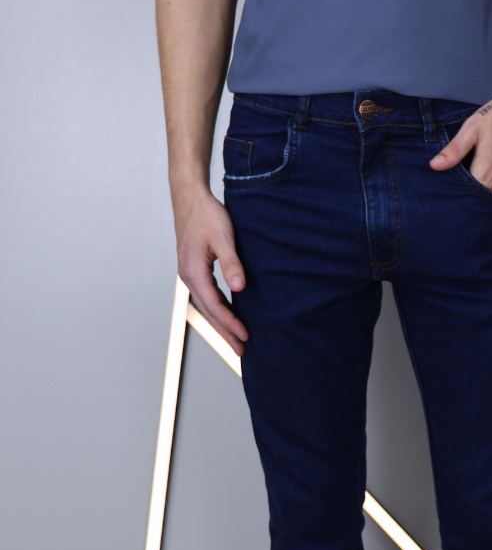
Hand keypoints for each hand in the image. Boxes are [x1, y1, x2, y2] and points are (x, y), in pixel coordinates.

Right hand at [173, 186, 248, 356]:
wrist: (190, 198)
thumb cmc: (207, 215)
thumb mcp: (223, 238)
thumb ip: (232, 263)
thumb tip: (239, 288)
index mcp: (194, 271)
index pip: (214, 305)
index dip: (230, 323)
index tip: (245, 336)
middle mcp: (188, 276)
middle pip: (208, 312)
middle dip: (225, 332)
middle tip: (241, 351)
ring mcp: (189, 274)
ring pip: (207, 306)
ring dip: (221, 323)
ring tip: (236, 339)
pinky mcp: (194, 269)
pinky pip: (207, 296)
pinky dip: (218, 309)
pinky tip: (229, 315)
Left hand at [430, 93, 491, 195]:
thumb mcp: (474, 127)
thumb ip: (454, 150)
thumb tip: (435, 165)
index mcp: (486, 172)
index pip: (466, 194)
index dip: (459, 192)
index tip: (455, 186)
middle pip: (481, 201)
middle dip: (473, 196)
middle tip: (470, 182)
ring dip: (489, 195)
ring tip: (484, 181)